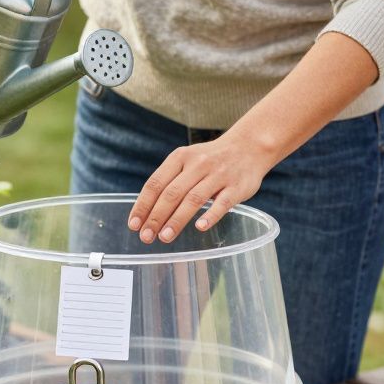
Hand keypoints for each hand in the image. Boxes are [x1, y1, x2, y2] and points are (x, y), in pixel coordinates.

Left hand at [128, 133, 280, 244]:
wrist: (250, 146)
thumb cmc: (211, 160)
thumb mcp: (187, 160)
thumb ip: (169, 180)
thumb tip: (146, 212)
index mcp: (180, 157)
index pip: (155, 183)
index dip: (143, 205)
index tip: (133, 225)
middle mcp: (197, 164)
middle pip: (172, 193)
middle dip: (156, 216)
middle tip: (146, 236)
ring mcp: (218, 175)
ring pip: (194, 198)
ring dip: (177, 219)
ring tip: (165, 237)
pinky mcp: (237, 187)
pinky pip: (223, 202)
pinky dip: (211, 214)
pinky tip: (200, 227)